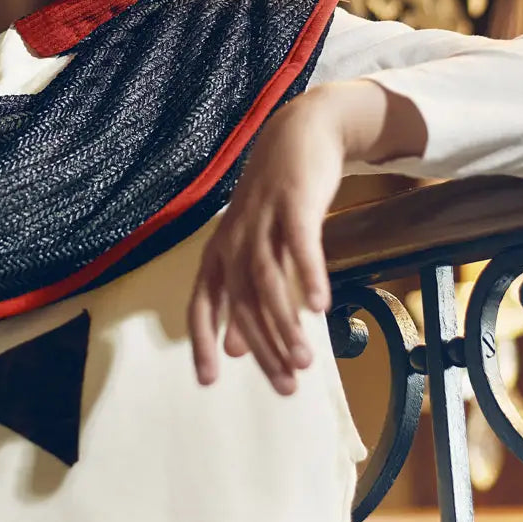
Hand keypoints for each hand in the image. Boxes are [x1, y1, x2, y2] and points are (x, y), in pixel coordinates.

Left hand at [188, 90, 342, 395]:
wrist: (299, 135)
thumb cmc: (276, 202)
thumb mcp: (255, 248)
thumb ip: (243, 297)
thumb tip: (236, 349)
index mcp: (220, 252)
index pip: (202, 303)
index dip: (202, 340)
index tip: (207, 381)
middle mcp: (234, 238)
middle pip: (241, 301)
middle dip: (263, 347)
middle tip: (286, 386)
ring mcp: (262, 219)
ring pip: (267, 279)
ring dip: (284, 323)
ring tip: (305, 361)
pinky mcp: (293, 203)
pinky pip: (299, 245)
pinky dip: (307, 276)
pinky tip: (321, 309)